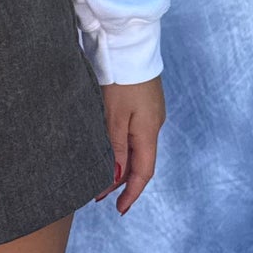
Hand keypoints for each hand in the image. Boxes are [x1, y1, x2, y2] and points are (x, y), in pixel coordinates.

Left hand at [103, 77, 164, 214]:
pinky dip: (122, 146)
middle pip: (140, 161)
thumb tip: (117, 175)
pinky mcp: (143, 104)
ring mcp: (150, 114)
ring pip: (136, 147)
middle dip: (121, 181)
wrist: (129, 43)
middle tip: (99, 195)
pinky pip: (134, 133)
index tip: (120, 209)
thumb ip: (116, 146)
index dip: (131, 192)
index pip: (144, 172)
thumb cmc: (120, 77)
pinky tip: (109, 148)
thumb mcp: (114, 115)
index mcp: (149, 131)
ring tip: (100, 175)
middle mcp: (153, 125)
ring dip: (120, 163)